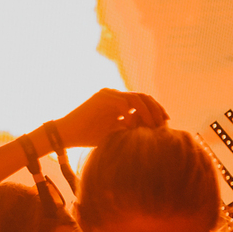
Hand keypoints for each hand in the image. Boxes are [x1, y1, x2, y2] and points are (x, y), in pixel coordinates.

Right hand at [49, 89, 168, 148]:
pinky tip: (130, 127)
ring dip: (146, 111)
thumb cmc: (88, 137)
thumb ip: (130, 128)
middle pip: (143, 97)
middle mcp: (115, 95)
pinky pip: (121, 102)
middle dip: (156, 109)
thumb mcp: (115, 133)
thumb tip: (151, 132)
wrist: (66, 134)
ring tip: (150, 125)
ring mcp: (108, 95)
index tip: (166, 122)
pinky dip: (129, 114)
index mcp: (120, 103)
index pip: (144, 101)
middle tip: (163, 123)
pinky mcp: (100, 97)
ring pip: (135, 98)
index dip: (157, 110)